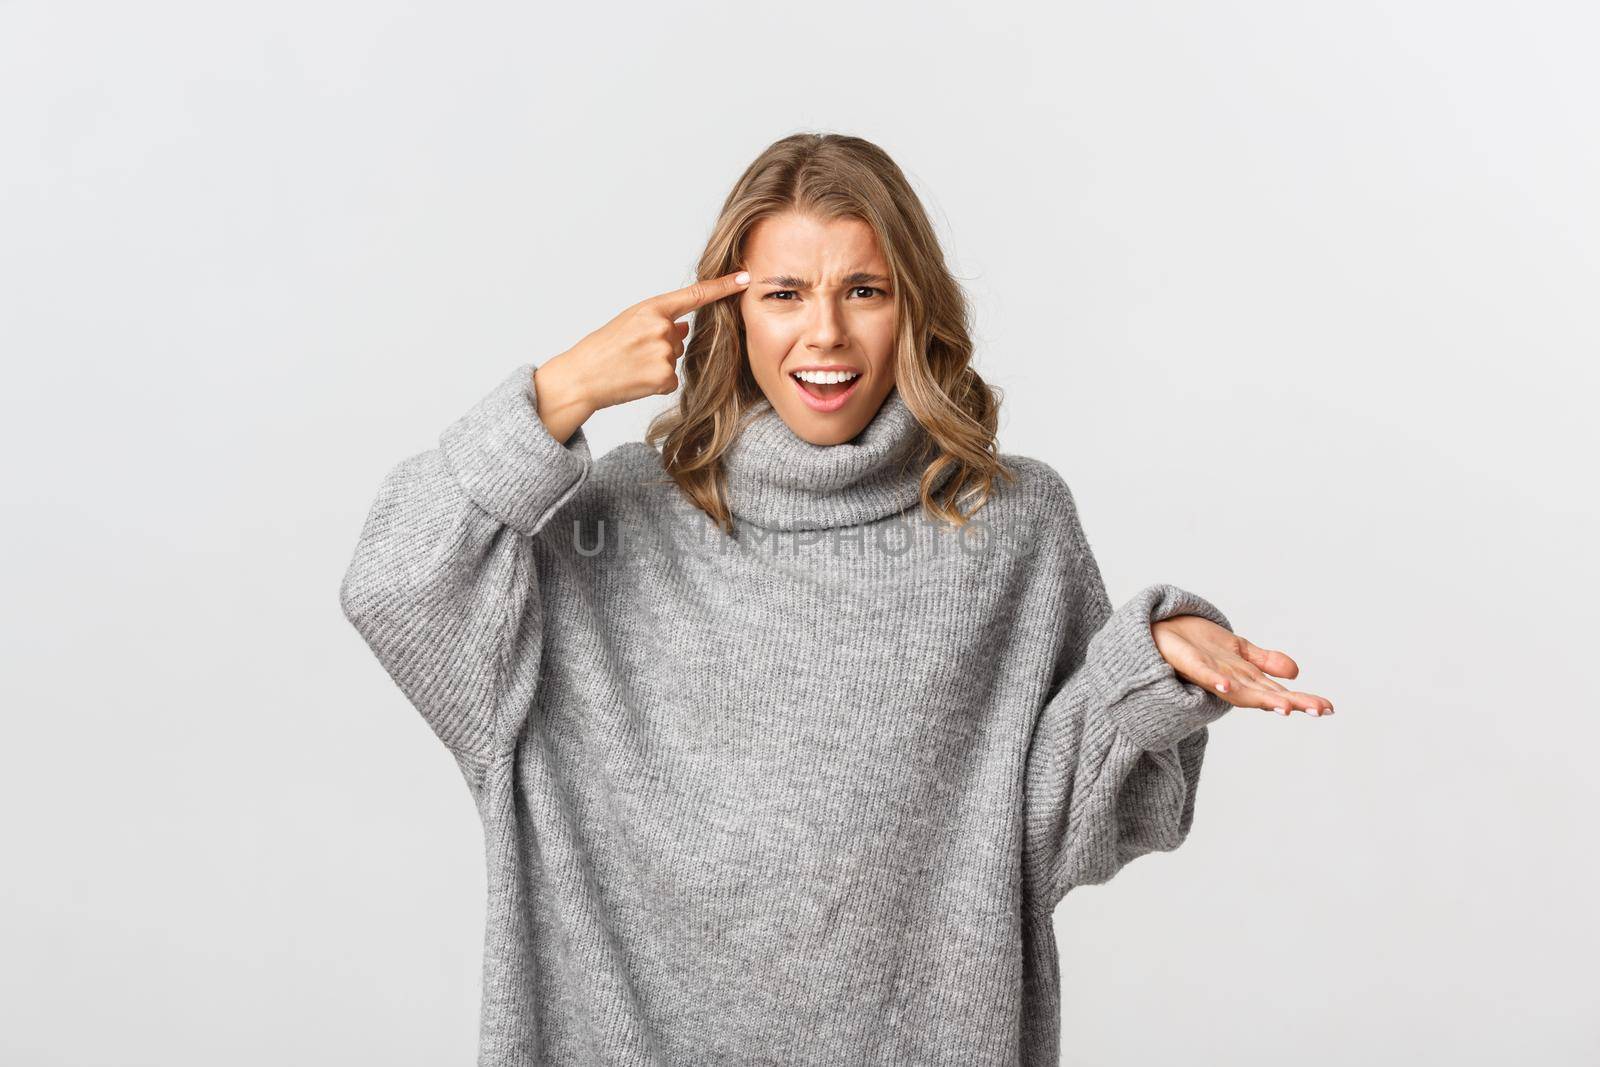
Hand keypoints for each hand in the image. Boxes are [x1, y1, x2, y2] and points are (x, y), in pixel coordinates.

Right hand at [532, 270, 751, 441]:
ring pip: (674, 360)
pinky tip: (635, 380)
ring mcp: (663, 352)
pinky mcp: (664, 377)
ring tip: (630, 366)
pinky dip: (656, 383)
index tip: (745, 277)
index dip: (722, 286)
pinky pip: (671, 381)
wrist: (581, 377)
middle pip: (679, 338)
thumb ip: (659, 322)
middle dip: (661, 347)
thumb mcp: (629, 324)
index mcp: (650, 308)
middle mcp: (660, 327)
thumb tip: (685, 328)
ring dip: (657, 366)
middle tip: (631, 352)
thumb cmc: (602, 350)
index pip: (695, 295)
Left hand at [1151, 615, 1333, 716]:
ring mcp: (1210, 673)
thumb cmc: (1197, 644)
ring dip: (1259, 699)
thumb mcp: (1239, 650)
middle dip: (1291, 703)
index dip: (1302, 699)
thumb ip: (1265, 662)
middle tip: (1319, 711)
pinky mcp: (1189, 662)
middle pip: (1264, 694)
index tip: (1329, 708)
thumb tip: (1296, 672)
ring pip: (1238, 689)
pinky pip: (1203, 673)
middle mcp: (1230, 681)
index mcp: (1243, 679)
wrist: (1159, 630)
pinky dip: (1215, 680)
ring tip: (1284, 708)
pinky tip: (1227, 686)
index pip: (1278, 691)